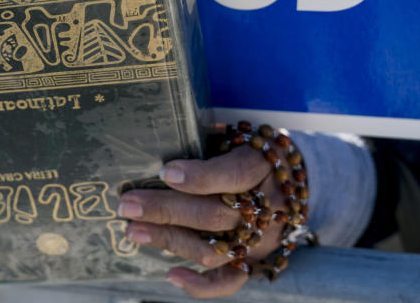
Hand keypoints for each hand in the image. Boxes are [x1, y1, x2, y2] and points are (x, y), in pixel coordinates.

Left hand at [117, 144, 285, 298]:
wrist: (290, 179)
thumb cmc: (249, 150)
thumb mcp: (238, 134)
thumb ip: (209, 142)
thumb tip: (163, 149)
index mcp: (263, 167)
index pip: (233, 175)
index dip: (200, 176)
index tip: (165, 172)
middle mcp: (266, 209)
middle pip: (214, 214)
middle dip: (166, 209)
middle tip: (128, 204)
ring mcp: (260, 240)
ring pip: (213, 249)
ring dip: (169, 241)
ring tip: (133, 230)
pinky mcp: (253, 261)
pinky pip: (228, 281)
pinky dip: (200, 285)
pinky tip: (170, 275)